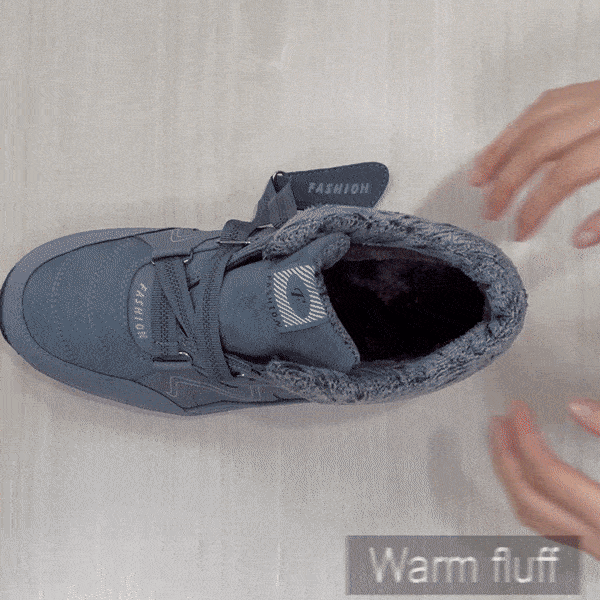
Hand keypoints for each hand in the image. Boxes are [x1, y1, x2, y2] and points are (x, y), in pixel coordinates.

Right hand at [469, 81, 599, 246]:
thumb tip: (580, 237)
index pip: (563, 176)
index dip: (535, 207)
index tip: (522, 229)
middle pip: (538, 145)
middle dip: (507, 181)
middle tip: (491, 208)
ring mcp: (597, 96)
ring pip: (535, 118)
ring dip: (500, 149)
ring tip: (479, 176)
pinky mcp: (595, 88)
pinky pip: (548, 101)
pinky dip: (520, 124)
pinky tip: (507, 141)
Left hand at [489, 398, 599, 559]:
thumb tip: (576, 407)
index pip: (548, 472)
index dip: (526, 435)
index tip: (516, 410)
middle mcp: (597, 540)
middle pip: (528, 497)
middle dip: (506, 454)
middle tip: (498, 422)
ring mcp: (595, 549)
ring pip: (533, 516)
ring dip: (512, 475)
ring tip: (504, 442)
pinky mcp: (596, 546)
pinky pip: (546, 524)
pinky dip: (527, 494)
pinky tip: (526, 474)